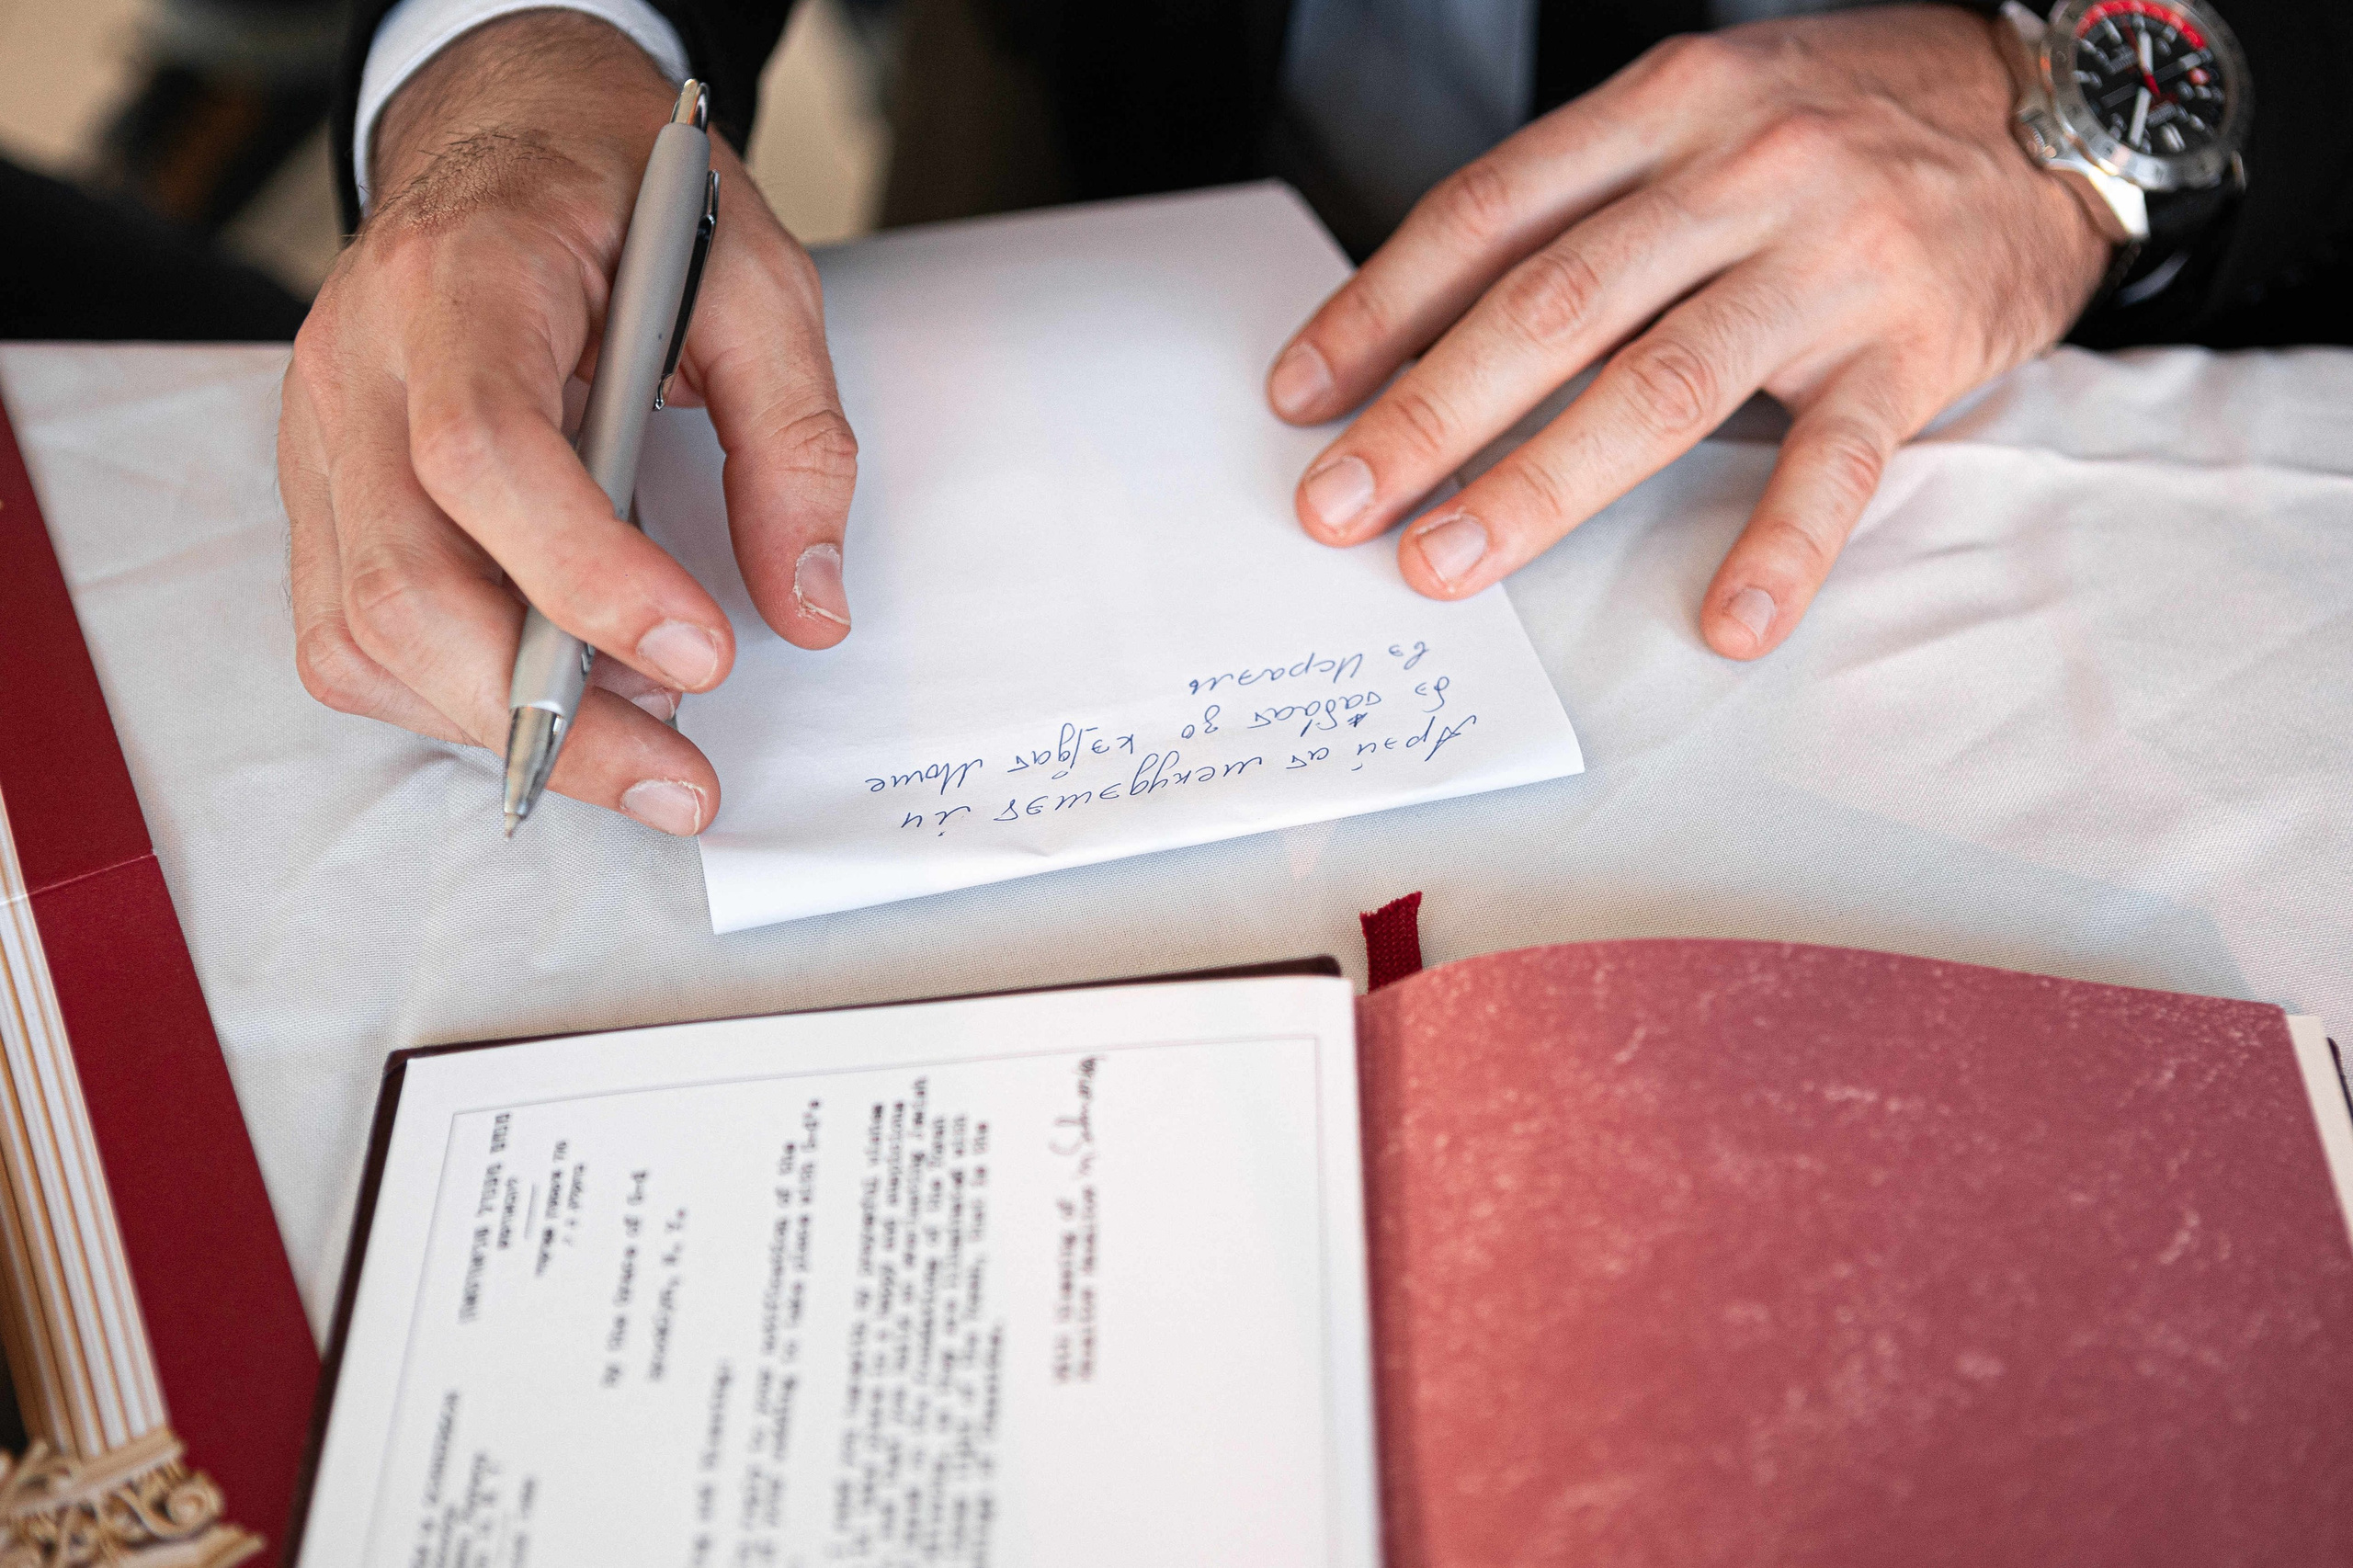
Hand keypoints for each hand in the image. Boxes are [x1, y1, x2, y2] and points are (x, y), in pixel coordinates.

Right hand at [280, 12, 856, 832]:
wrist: (509, 134)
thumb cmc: (626, 198)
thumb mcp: (758, 278)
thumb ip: (793, 439)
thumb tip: (809, 606)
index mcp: (465, 276)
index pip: (483, 453)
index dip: (586, 577)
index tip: (702, 654)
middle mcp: (360, 360)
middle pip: (402, 582)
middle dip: (547, 713)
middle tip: (679, 777)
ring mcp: (321, 434)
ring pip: (362, 634)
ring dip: (504, 725)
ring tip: (641, 736)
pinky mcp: (323, 494)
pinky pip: (352, 636)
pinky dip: (454, 701)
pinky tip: (561, 694)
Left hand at [1267, 5, 2111, 657]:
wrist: (2052, 106)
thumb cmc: (1845, 120)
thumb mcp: (1706, 109)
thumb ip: (1587, 199)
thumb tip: (1439, 322)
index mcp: (1668, 107)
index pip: (1489, 212)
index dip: (1380, 307)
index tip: (1303, 391)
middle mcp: (1741, 174)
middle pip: (1552, 305)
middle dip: (1427, 413)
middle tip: (1339, 500)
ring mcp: (1830, 265)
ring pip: (1661, 385)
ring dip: (1538, 485)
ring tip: (1447, 561)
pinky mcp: (1914, 350)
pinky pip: (1837, 464)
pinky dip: (1779, 549)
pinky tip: (1727, 620)